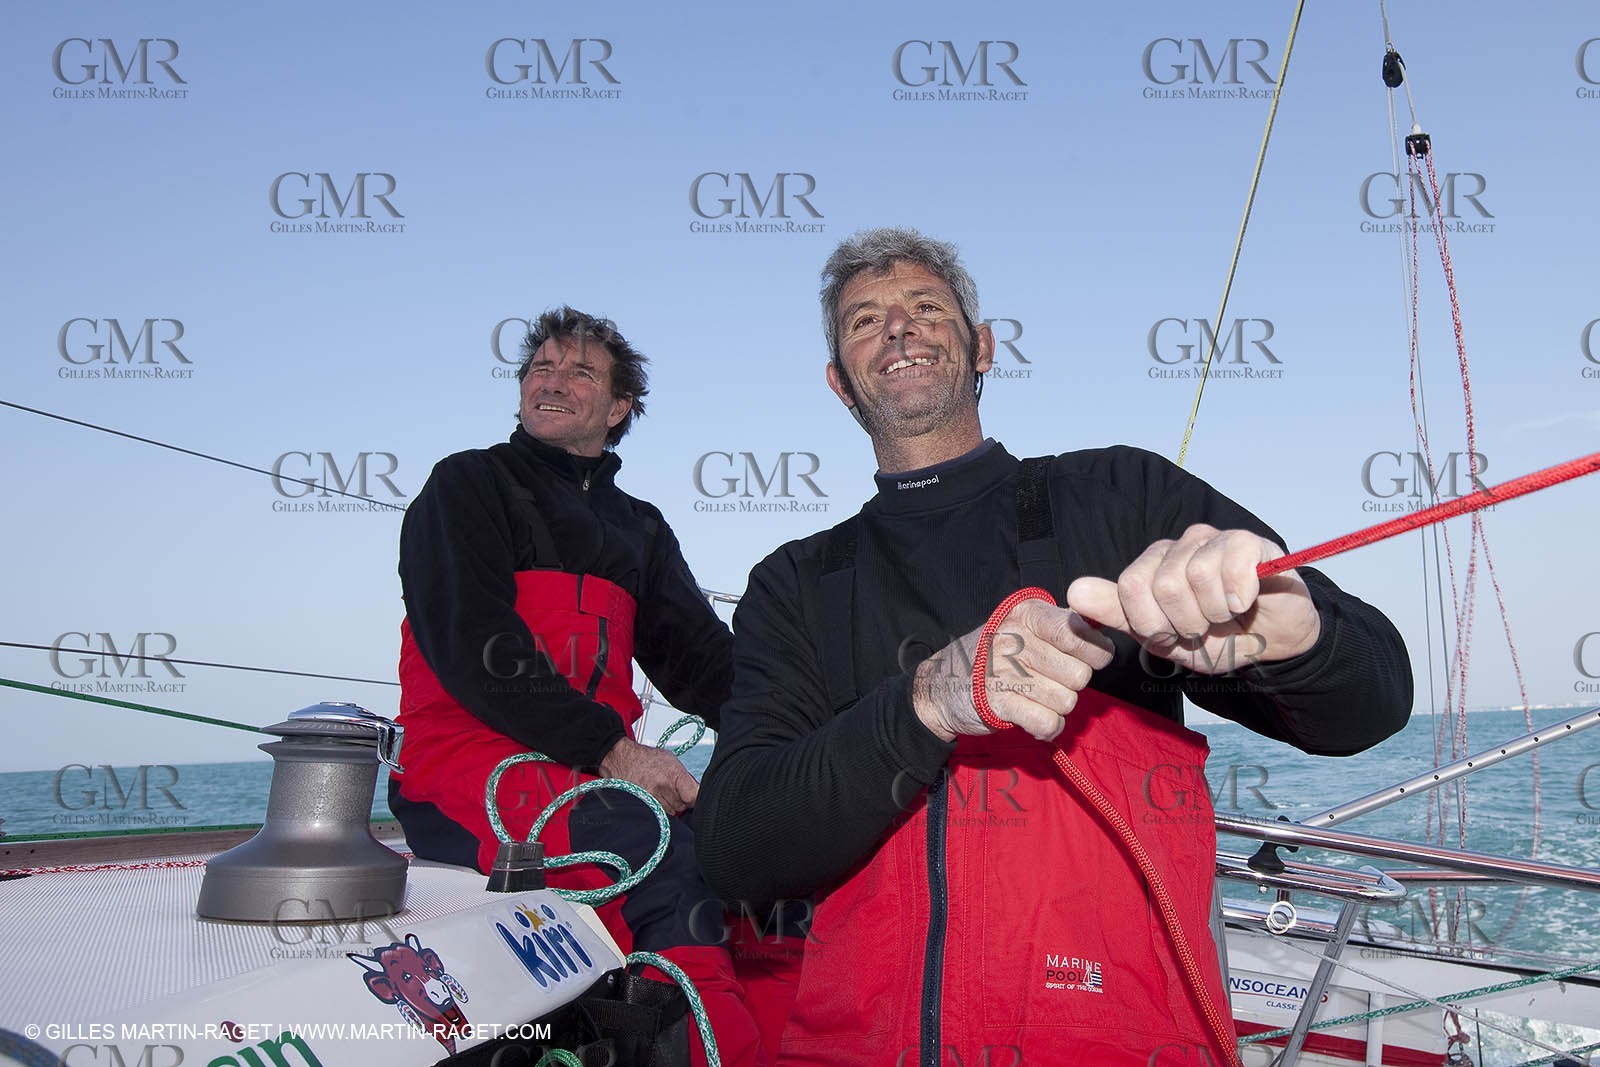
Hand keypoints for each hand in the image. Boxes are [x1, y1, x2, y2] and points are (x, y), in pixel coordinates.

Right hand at [598, 737, 698, 815]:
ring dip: (671, 806)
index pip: (694, 797)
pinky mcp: (643, 807)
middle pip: (683, 807)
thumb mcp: (671, 760)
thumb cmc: (647, 758)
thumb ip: (686, 778)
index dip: (696, 799)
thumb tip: (698, 793)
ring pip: (672, 813)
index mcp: (673, 775)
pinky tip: (655, 800)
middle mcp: (663, 788)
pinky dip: (659, 810)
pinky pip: (658, 814)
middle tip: (673, 791)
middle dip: (683, 801)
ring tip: (661, 793)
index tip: (694, 796)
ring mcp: (651, 799)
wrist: (621, 760)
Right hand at [912, 598, 1114, 742]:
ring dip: (1057, 707)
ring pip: (1067, 701)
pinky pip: (1048, 723)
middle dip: (1071, 684)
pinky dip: (1046, 727)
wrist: (939, 686)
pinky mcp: (997, 703)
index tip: (1085, 658)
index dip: (1094, 652)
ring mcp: (1004, 671)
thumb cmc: (993, 655)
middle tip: (1049, 681)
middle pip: (1079, 674)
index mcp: (1026, 614)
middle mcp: (1015, 638)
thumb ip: (1063, 624)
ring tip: (1036, 698)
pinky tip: (1033, 717)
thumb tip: (1104, 624)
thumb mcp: (1023, 626)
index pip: (1078, 632)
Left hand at [1065, 524, 1320, 675]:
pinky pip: (1233, 560)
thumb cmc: (1218, 639)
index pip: (1129, 587)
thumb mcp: (1163, 639)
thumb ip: (1118, 614)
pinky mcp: (1248, 541)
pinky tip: (1245, 601)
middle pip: (1162, 584)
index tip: (1173, 636)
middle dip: (1186, 623)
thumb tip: (1074, 590)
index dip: (1153, 624)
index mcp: (1151, 567)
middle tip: (1205, 628)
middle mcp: (1177, 547)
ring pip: (1196, 574)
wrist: (1273, 643)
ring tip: (1226, 617)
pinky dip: (1239, 593)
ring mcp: (1212, 540)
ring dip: (1216, 613)